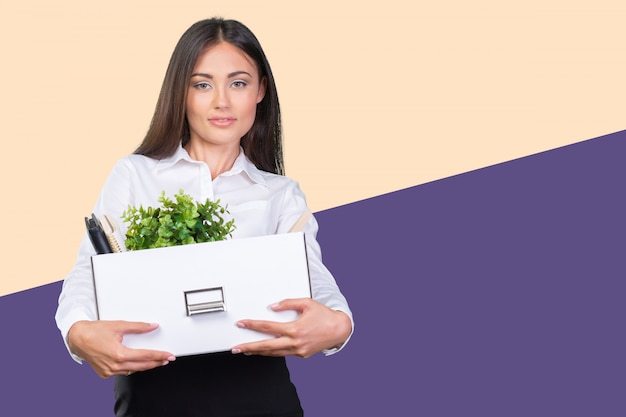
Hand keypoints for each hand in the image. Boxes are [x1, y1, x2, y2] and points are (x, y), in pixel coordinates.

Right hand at [67, 320, 175, 377]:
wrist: (77, 338)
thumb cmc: (94, 331)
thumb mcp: (119, 326)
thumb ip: (138, 327)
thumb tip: (151, 326)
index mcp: (119, 354)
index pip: (146, 356)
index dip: (160, 355)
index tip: (169, 356)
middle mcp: (114, 365)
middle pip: (142, 366)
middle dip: (156, 362)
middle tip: (166, 359)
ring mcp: (109, 371)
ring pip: (132, 370)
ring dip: (144, 366)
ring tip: (154, 361)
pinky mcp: (104, 373)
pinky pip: (122, 372)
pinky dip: (130, 367)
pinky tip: (136, 363)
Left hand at [231, 298, 351, 357]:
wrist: (339, 329)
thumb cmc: (324, 315)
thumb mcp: (306, 303)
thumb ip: (288, 303)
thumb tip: (272, 307)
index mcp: (295, 329)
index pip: (268, 327)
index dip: (253, 325)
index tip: (242, 324)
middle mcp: (295, 342)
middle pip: (266, 346)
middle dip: (249, 347)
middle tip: (236, 348)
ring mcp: (298, 351)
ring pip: (273, 353)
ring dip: (258, 352)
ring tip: (246, 350)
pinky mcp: (301, 355)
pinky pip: (283, 354)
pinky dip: (272, 352)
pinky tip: (265, 350)